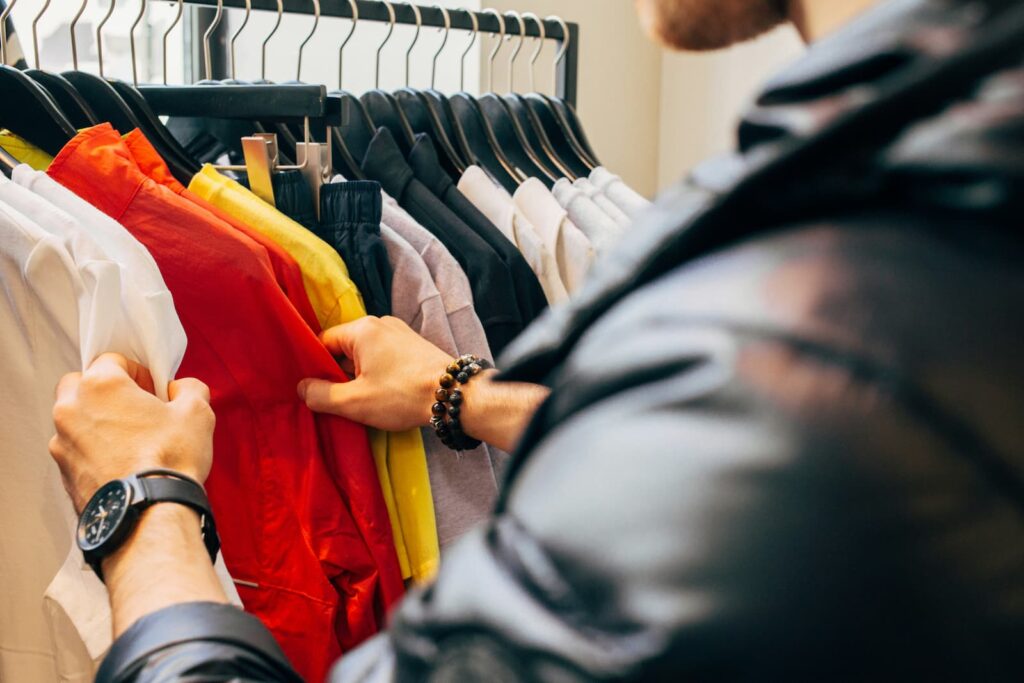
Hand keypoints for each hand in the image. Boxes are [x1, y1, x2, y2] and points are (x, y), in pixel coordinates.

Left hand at [50, 353, 215, 512]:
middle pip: (81, 384)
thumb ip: (189, 389)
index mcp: (100, 386)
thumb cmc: (169, 458)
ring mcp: (62, 443)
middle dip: (105, 391)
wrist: (148, 514)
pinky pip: (76, 449)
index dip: (138, 372)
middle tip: (135, 409)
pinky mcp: (63, 473)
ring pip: (74, 418)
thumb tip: (180, 389)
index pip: (112, 359)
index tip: (154, 391)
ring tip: (130, 441)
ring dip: (97, 422)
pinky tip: (122, 464)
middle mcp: (71, 409)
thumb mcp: (197, 412)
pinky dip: (93, 451)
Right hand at [298, 316, 454, 431]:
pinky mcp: (414, 346)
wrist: (454, 394)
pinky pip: (384, 357)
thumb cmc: (402, 395)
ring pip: (365, 355)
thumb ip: (321, 394)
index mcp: (362, 329)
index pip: (323, 342)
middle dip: (339, 374)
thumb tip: (301, 387)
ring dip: (360, 376)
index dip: (315, 367)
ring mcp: (400, 333)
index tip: (315, 389)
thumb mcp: (354, 401)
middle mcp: (381, 323)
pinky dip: (378, 373)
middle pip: (345, 348)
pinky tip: (383, 394)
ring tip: (362, 401)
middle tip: (338, 400)